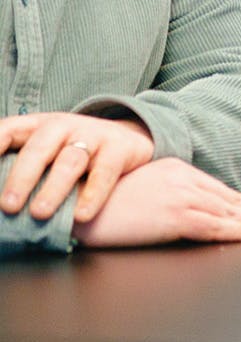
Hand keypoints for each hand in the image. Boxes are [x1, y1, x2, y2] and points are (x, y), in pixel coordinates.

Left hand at [0, 112, 153, 223]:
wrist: (127, 139)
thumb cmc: (74, 154)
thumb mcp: (47, 153)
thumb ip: (22, 171)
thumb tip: (1, 207)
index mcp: (38, 126)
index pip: (8, 130)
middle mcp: (64, 126)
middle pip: (39, 147)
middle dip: (21, 177)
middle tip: (8, 205)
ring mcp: (93, 135)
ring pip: (70, 160)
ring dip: (53, 188)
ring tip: (40, 213)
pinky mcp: (119, 149)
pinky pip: (104, 172)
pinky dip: (92, 194)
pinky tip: (82, 215)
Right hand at [72, 158, 240, 246]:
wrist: (77, 200)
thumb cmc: (100, 201)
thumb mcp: (139, 195)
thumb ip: (163, 199)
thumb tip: (180, 214)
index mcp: (175, 172)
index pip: (219, 192)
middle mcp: (183, 179)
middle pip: (231, 200)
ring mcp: (181, 195)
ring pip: (230, 212)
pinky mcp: (175, 214)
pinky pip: (217, 226)